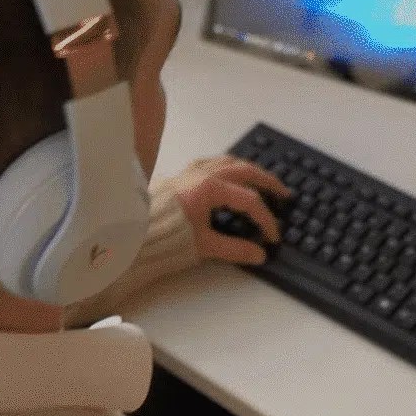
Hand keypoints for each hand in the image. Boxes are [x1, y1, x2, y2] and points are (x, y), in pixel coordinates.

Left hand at [168, 156, 290, 265]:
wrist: (132, 233)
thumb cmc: (165, 237)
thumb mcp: (204, 245)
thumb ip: (235, 249)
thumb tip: (259, 255)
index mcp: (210, 188)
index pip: (249, 201)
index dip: (265, 220)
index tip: (272, 237)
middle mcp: (203, 173)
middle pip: (245, 171)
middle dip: (267, 182)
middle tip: (284, 193)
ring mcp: (192, 170)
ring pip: (228, 161)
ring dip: (248, 169)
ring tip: (261, 180)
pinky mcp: (182, 174)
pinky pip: (212, 161)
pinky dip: (227, 165)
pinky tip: (230, 173)